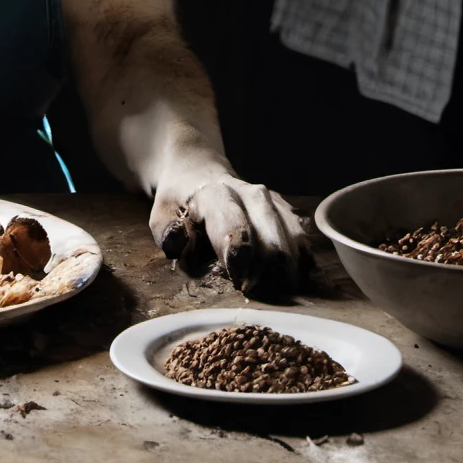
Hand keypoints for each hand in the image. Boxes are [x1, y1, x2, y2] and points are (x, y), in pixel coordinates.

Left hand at [149, 164, 308, 296]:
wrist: (198, 171)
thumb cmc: (179, 201)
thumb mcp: (162, 214)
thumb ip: (167, 231)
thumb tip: (178, 243)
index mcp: (216, 195)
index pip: (233, 225)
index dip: (239, 254)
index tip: (241, 281)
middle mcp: (251, 194)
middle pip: (272, 236)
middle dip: (270, 269)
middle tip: (260, 291)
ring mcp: (272, 201)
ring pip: (292, 238)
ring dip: (287, 268)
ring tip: (278, 290)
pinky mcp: (284, 210)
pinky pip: (300, 237)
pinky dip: (300, 258)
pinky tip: (298, 274)